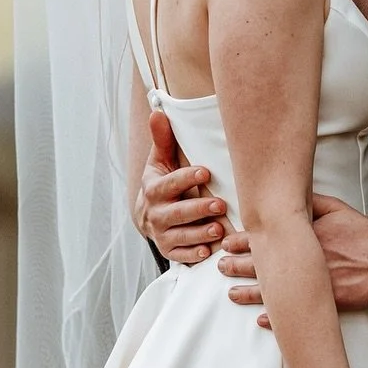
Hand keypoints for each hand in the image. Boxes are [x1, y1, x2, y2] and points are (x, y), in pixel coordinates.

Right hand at [137, 111, 227, 262]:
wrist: (148, 216)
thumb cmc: (162, 183)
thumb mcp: (159, 162)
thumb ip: (162, 139)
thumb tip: (157, 112)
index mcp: (153, 189)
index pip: (167, 184)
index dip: (185, 179)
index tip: (205, 172)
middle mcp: (155, 213)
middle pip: (175, 213)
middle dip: (197, 209)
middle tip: (220, 204)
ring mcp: (162, 234)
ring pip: (179, 236)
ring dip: (199, 233)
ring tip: (219, 229)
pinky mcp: (170, 250)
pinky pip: (181, 255)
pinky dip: (193, 254)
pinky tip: (208, 251)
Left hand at [219, 195, 367, 326]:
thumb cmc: (363, 233)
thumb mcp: (335, 209)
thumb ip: (310, 202)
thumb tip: (289, 195)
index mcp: (302, 237)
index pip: (264, 238)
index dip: (242, 241)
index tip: (226, 243)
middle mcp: (303, 260)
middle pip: (262, 264)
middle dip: (237, 265)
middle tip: (219, 266)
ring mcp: (313, 283)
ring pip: (272, 291)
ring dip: (249, 293)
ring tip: (232, 293)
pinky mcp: (325, 301)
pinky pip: (296, 313)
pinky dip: (277, 319)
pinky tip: (261, 321)